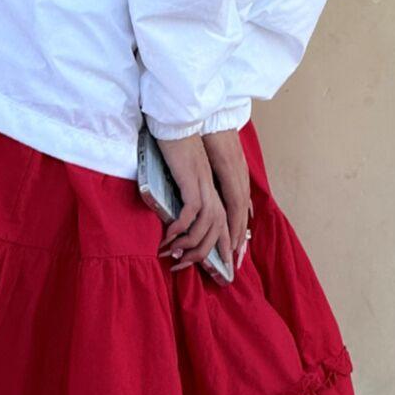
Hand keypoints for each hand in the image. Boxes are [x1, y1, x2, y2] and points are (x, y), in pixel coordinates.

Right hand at [152, 127, 253, 273]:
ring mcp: (205, 186)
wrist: (177, 124)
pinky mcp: (193, 181)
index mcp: (216, 191)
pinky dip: (181, 228)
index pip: (227, 225)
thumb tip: (183, 217)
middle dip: (203, 255)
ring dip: (188, 245)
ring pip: (206, 226)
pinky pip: (191, 212)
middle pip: (219, 232)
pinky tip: (168, 235)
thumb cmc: (179, 149)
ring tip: (171, 254)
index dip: (225, 249)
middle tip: (181, 266)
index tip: (222, 270)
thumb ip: (192, 194)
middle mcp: (215, 191)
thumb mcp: (189, 177)